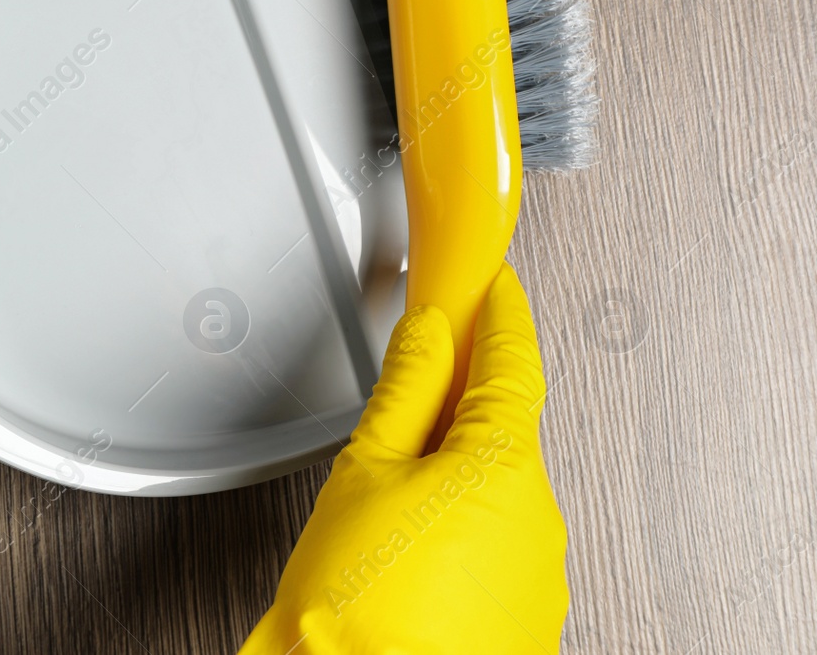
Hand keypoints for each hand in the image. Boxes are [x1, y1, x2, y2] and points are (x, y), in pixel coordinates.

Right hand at [239, 264, 567, 653]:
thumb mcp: (363, 470)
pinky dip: (460, 533)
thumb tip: (428, 332)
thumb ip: (403, 388)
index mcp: (504, 464)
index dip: (499, 312)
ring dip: (454, 477)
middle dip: (459, 407)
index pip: (512, 360)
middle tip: (410, 395)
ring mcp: (540, 573)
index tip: (493, 282)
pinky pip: (496, 548)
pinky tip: (410, 550)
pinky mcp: (528, 618)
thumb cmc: (359, 605)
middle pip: (502, 429)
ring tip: (386, 503)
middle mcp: (540, 516)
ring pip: (497, 493)